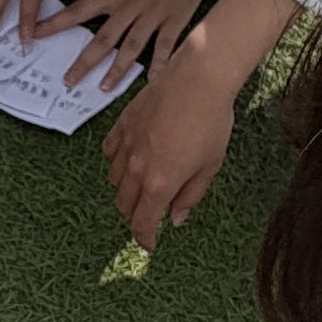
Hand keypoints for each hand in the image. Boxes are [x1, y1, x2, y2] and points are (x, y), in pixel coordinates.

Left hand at [63, 0, 225, 87]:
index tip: (35, 36)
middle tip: (68, 81)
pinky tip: (151, 81)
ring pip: (131, 47)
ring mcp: (153, 15)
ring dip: (116, 70)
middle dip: (83, 62)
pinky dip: (159, 65)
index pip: (77, 11)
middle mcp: (129, 6)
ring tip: (103, 87)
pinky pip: (165, 47)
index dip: (55, 25)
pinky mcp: (174, 20)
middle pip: (102, 39)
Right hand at [105, 33, 241, 248]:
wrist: (199, 78)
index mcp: (160, 183)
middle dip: (136, 214)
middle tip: (152, 211)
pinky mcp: (122, 124)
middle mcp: (137, 168)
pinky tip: (131, 157)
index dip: (145, 238)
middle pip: (124, 204)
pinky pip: (110, 152)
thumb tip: (175, 218)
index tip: (149, 243)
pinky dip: (117, 161)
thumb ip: (189, 196)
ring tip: (145, 183)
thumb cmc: (211, 122)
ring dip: (126, 189)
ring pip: (114, 180)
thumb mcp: (210, 165)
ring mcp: (126, 144)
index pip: (142, 222)